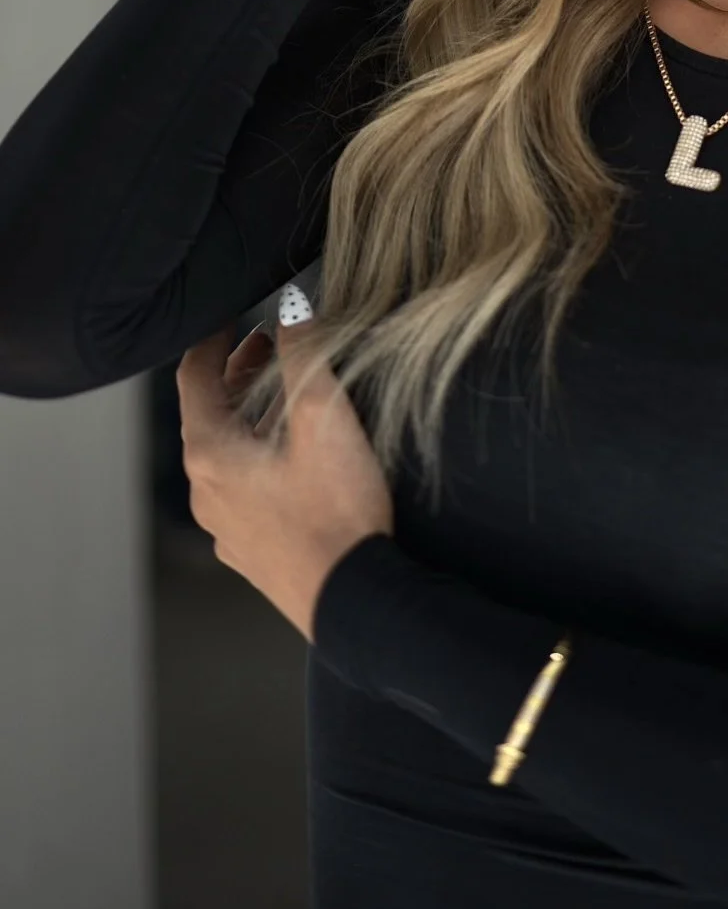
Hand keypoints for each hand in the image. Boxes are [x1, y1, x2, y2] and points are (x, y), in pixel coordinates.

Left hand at [176, 309, 394, 644]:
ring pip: (228, 453)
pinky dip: (262, 454)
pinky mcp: (251, 549)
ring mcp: (226, 525)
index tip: (230, 313)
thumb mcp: (323, 415)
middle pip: (209, 414)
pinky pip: (244, 488)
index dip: (212, 338)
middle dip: (238, 373)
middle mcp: (206, 491)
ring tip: (290, 391)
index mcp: (211, 453)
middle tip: (270, 344)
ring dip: (252, 414)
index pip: (194, 377)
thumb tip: (292, 309)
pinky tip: (298, 455)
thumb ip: (304, 355)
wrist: (352, 599)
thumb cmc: (336, 508)